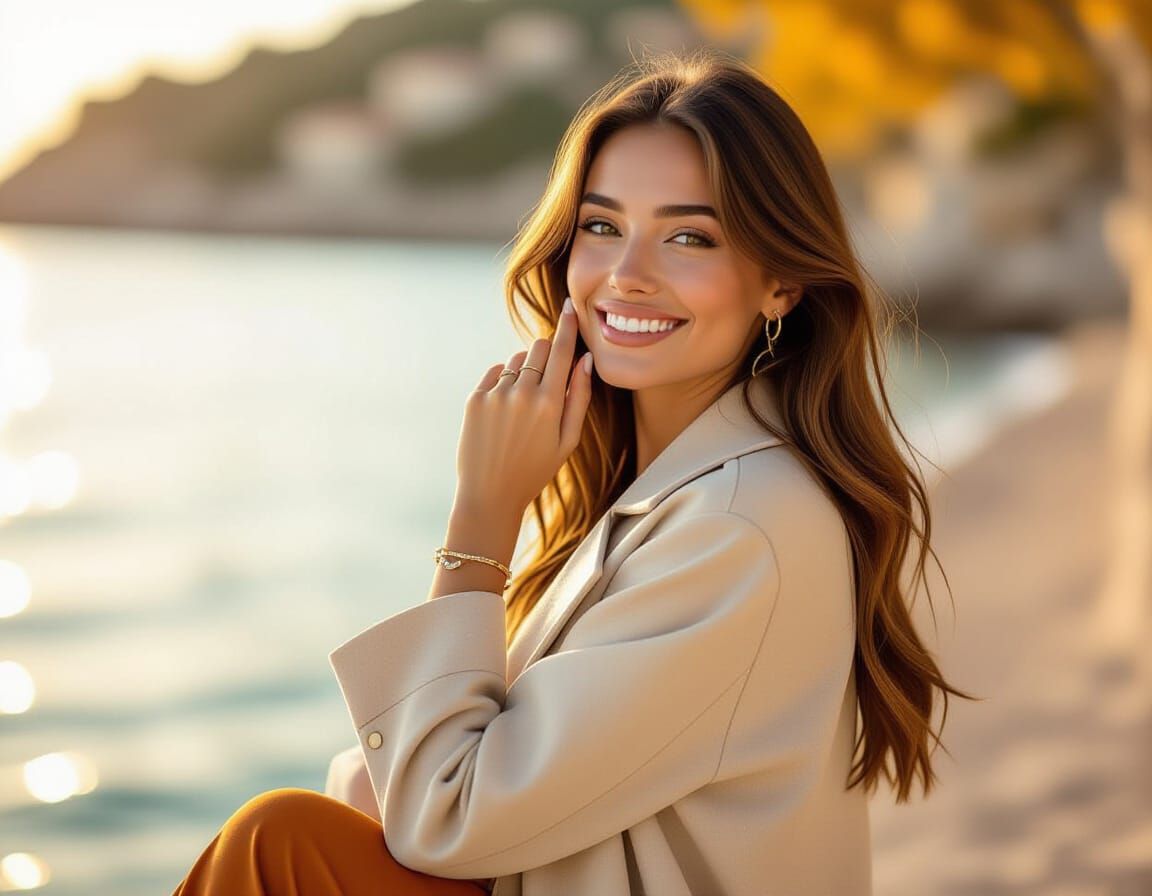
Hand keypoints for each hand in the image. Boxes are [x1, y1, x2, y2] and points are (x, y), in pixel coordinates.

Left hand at [455, 295, 593, 517]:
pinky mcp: (475, 399)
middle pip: (539, 349)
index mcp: (549, 404)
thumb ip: (579, 398)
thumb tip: (586, 361)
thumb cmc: (535, 470)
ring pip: (517, 361)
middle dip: (548, 354)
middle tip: (548, 381)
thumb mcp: (567, 440)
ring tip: (523, 408)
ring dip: (525, 371)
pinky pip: (495, 373)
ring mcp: (495, 394)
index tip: (569, 306)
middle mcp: (521, 393)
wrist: (490, 494)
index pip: (562, 352)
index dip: (567, 326)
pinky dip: (504, 382)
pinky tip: (505, 411)